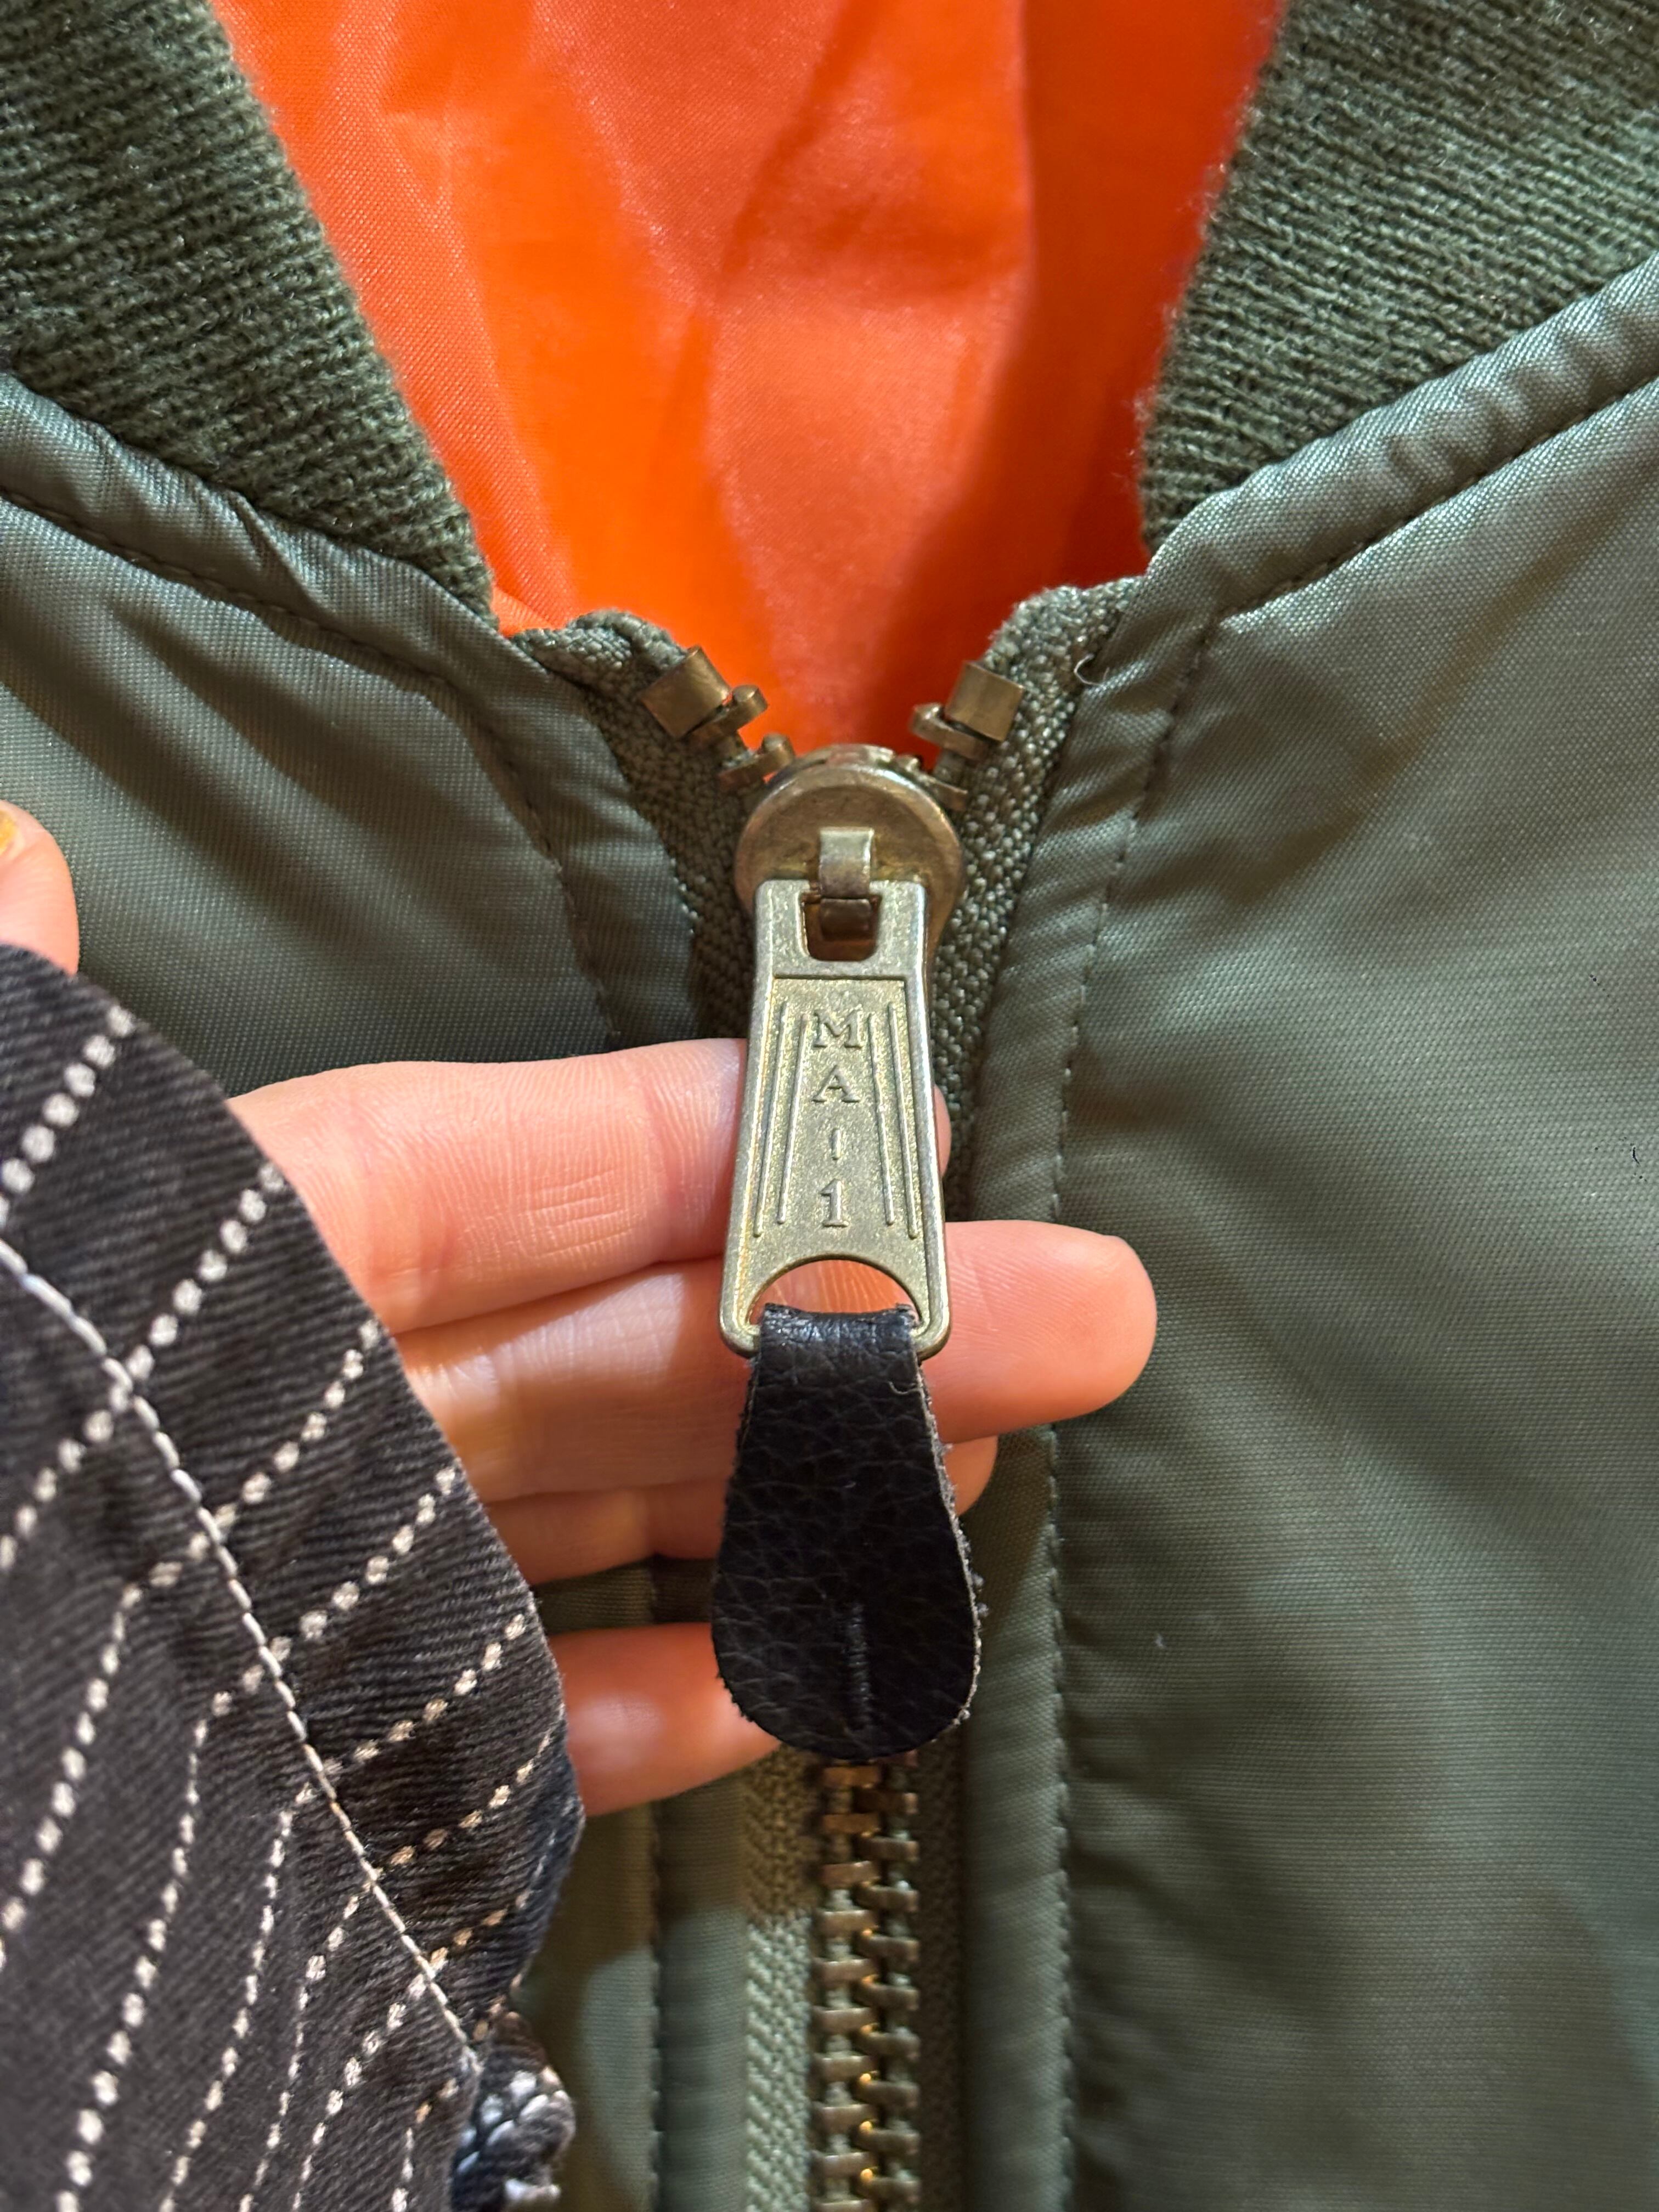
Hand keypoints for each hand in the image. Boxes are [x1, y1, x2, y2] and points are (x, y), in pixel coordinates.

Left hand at [0, 804, 1155, 1813]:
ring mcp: (320, 1597)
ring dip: (799, 1493)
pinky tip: (811, 1666)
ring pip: (608, 1519)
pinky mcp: (327, 1771)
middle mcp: (286, 1416)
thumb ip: (3, 1050)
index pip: (509, 1168)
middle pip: (620, 1346)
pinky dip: (662, 1694)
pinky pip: (519, 1722)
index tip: (903, 1118)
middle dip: (853, 1326)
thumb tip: (18, 842)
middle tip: (1092, 1309)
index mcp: (215, 1266)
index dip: (710, 1142)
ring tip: (986, 1468)